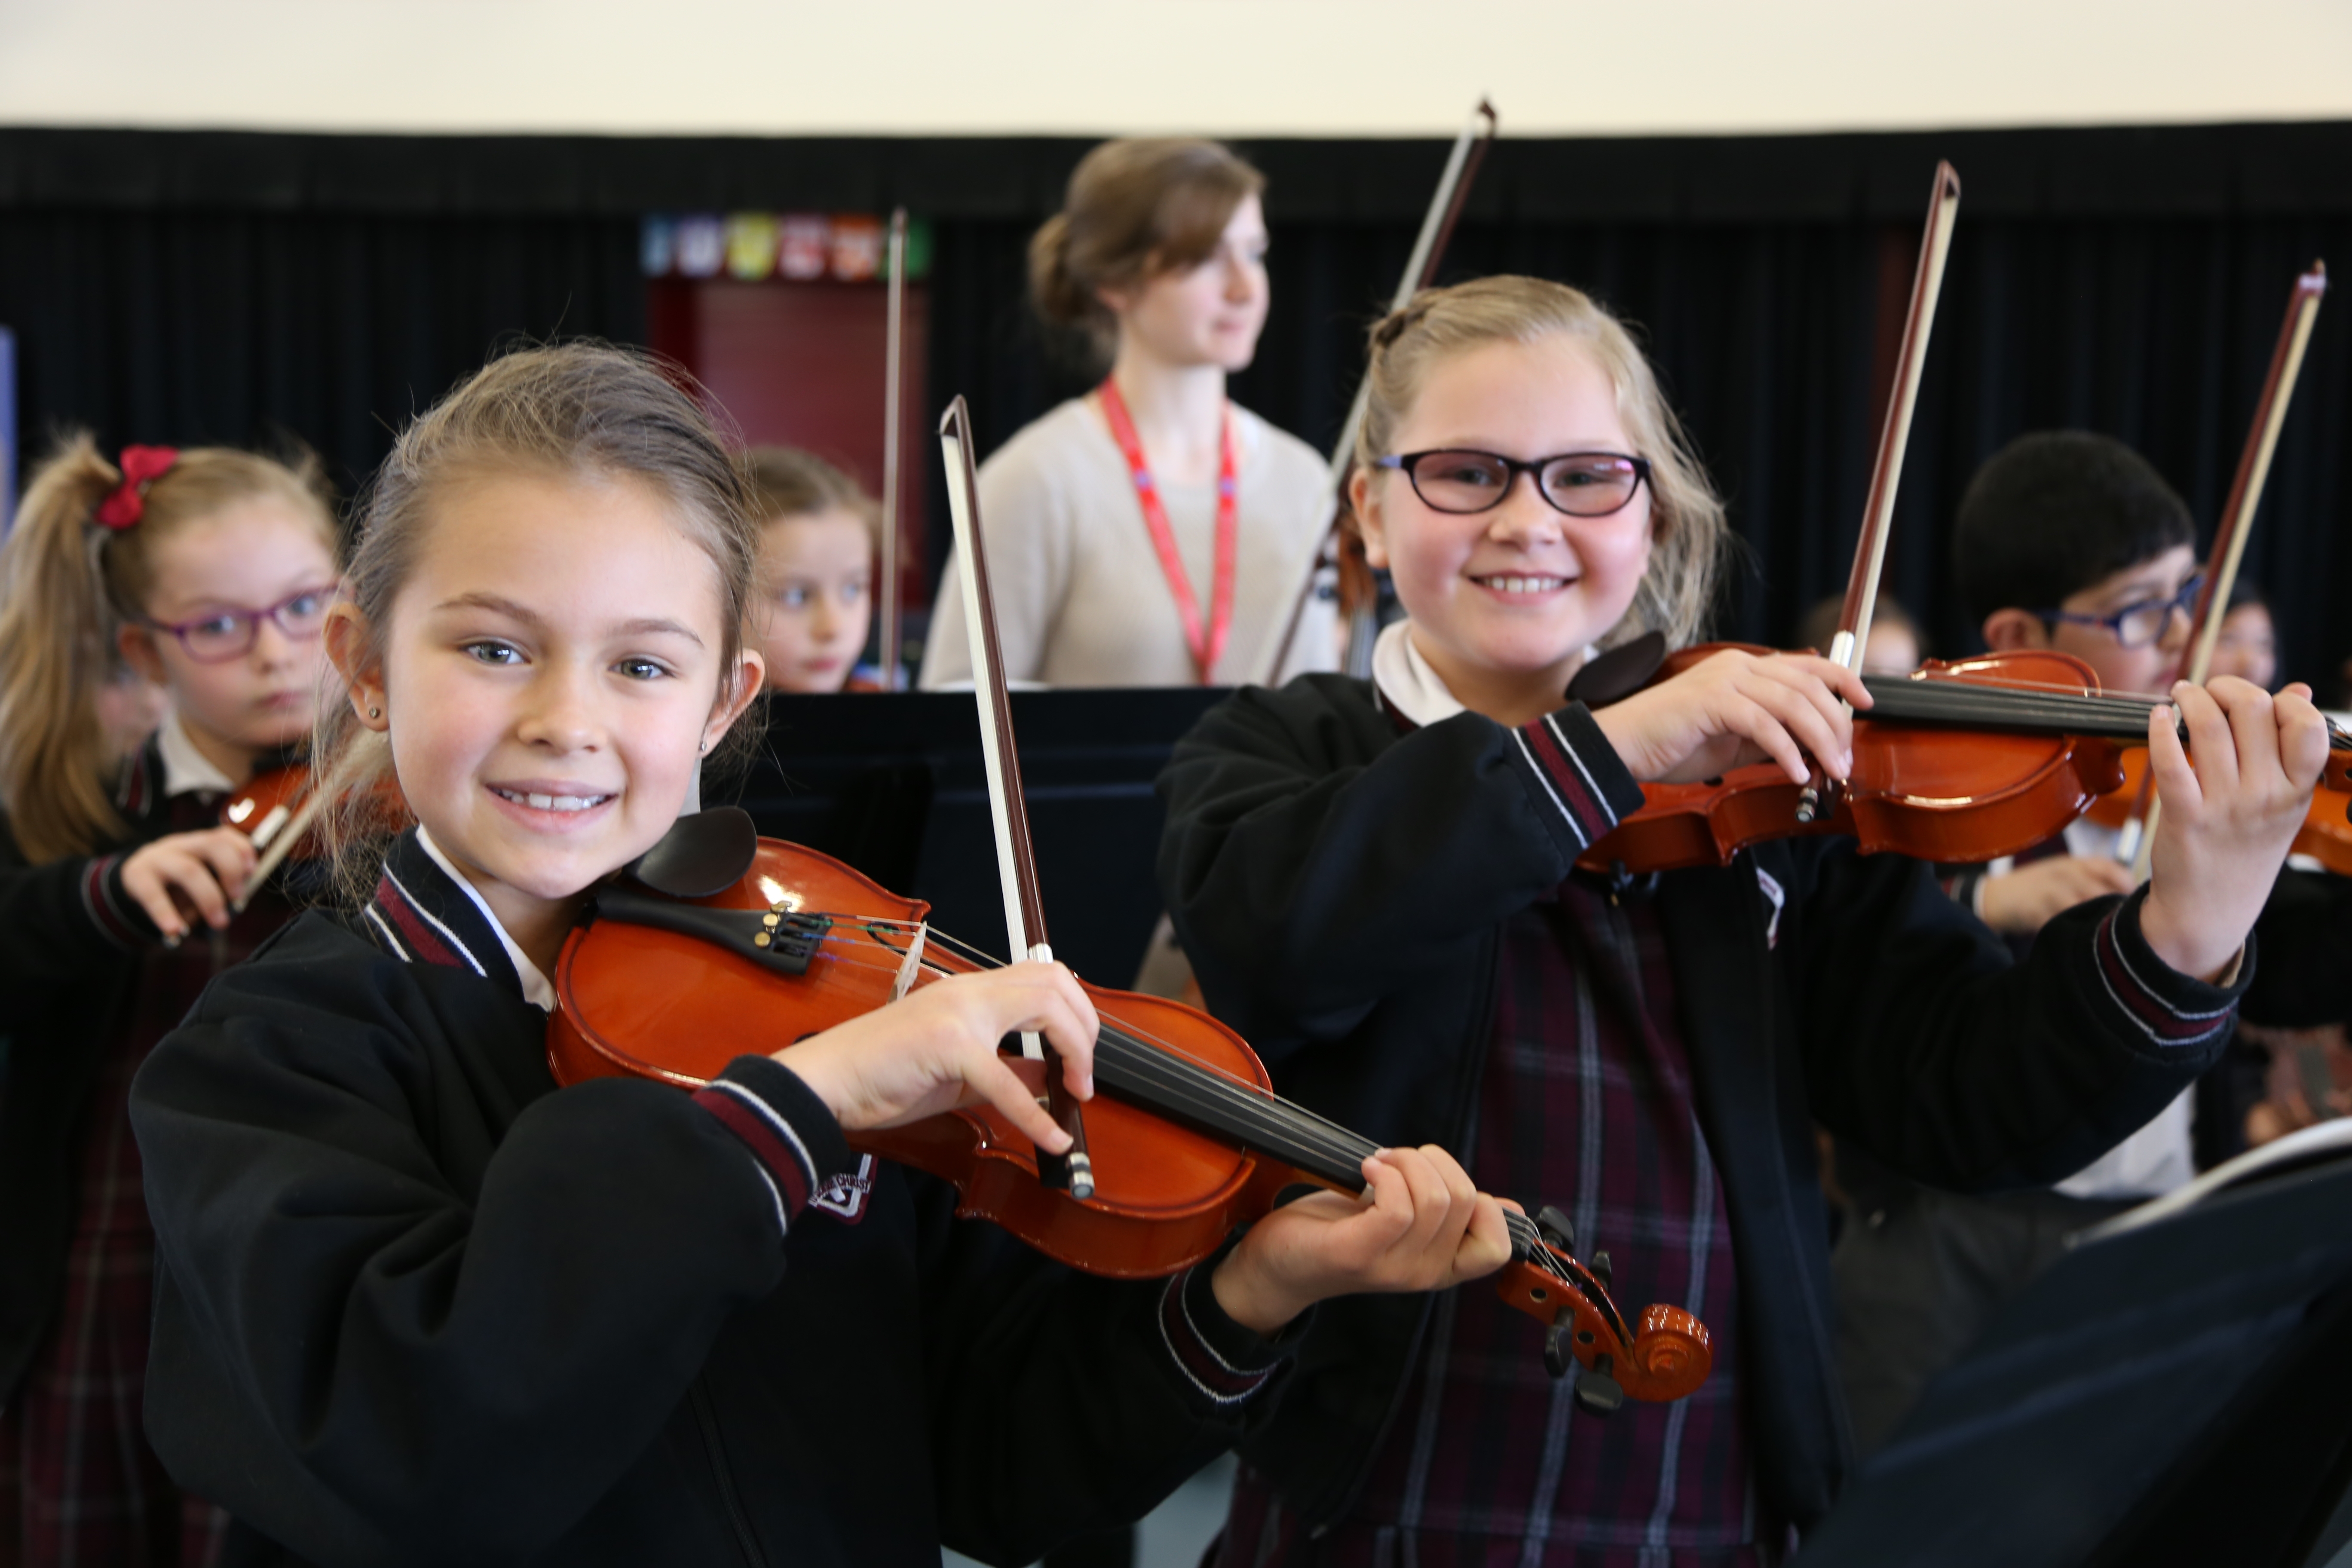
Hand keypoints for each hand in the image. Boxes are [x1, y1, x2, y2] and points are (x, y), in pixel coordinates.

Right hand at [119, 827, 258, 943]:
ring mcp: (157, 857)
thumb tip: (238, 904)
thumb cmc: (177, 885)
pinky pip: (153, 894)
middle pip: (212, 845)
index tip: (253, 872)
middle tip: (238, 901)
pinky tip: (176, 931)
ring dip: (209, 898)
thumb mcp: (200, 880)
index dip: (242, 850)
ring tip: (219, 923)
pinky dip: (166, 914)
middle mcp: (180, 844)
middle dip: (231, 872)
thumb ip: (219, 885)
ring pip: (188, 870)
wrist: (131, 881)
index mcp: (199, 842)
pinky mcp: (136, 875)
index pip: (223, 835)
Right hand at [777, 961, 1096, 1151]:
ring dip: (1075, 1051)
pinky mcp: (948, 1046)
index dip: (1077, 1015)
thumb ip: (1006, 1069)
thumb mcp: (959, 1070)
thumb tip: (1049, 1077)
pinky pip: (1007, 1081)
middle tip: (1084, 1076)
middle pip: (1054, 982)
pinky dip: (1036, 1116)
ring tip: (1076, 1092)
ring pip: (1043, 1008)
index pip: (1044, 978)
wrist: (828, 1081)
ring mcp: (959, 1014)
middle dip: (1086, 1029)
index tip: (1080, 1061)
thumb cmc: (882, 1074)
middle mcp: (969, 992)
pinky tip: (1050, 1138)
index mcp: (970, 992)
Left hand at [1209, 1145, 1516, 1334]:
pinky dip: (1386, 1173)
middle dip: (1433, 1161)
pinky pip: (1397, 1208)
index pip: (1498, 1244)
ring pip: (1435, 1199)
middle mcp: (1425, 1274)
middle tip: (1396, 1161)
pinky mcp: (1359, 1254)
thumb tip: (1508, 1207)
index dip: (1484, 1200)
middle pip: (1466, 1200)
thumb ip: (1450, 1217)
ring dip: (1406, 1161)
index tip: (1440, 1180)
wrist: (1278, 1262)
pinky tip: (1366, 1169)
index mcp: (1442, 1266)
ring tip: (1378, 1164)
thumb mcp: (1407, 1225)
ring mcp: (1393, 1268)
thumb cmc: (1341, 1230)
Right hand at [1589, 649, 1872, 786]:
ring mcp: (1724, 680)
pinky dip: (1786, 751)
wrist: (1622, 746)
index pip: (1808, 664)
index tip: (1866, 703)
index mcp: (1744, 668)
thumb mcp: (1733, 740)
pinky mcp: (1711, 701)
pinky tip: (1795, 773)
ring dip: (1819, 741)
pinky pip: (1763, 725)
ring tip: (1829, 770)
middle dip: (1836, 725)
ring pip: (1793, 704)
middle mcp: (1737, 665)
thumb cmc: (1672, 743)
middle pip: (1808, 686)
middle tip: (1844, 760)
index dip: (1844, 680)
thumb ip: (1770, 735)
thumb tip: (1812, 748)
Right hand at [1977, 856, 2134, 935]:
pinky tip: (2077, 939)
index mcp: (2075, 863)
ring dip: (2094, 921)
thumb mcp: (2065, 874)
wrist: (1997, 897)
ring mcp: (2048, 890)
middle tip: (2123, 925)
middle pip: (2100, 890)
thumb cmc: (2039, 887)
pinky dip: (2072, 932)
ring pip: (2083, 907)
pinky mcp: (2035, 910)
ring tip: (2102, 936)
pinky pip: (2061, 923)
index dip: (2126, 886)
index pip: (2111, 869)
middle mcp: (2064, 872)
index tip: (2135, 902)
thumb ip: (2094, 880)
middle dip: (2112, 908)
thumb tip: (2130, 900)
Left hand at [2139, 677, 2327, 982]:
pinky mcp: (2185, 817)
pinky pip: (2171, 762)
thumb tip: (2299, 690)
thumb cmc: (2246, 847)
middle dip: (2228, 687)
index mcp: (2297, 790)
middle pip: (2253, 711)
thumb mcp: (2284, 801)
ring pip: (2209, 727)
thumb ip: (2292, 747)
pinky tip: (2156, 717)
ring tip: (2182, 695)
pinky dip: (2159, 730)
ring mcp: (2226, 806)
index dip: (2281, 700)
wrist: (2212, 908)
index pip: (2307, 725)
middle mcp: (2266, 796)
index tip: (2259, 700)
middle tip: (2210, 690)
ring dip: (2190, 699)